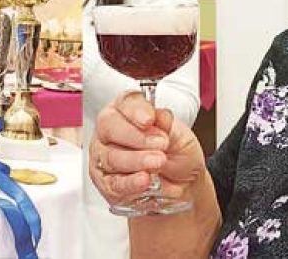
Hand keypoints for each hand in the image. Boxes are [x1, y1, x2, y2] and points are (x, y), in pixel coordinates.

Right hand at [88, 90, 206, 204]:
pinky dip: (130, 182)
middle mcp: (111, 131)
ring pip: (111, 156)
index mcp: (128, 111)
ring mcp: (104, 157)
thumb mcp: (180, 135)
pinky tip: (144, 179)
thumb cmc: (176, 155)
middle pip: (109, 126)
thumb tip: (160, 117)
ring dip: (137, 160)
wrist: (183, 184)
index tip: (150, 119)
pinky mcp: (106, 183)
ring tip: (158, 162)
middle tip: (160, 144)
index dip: (135, 110)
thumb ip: (167, 125)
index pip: (124, 102)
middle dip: (136, 136)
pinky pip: (113, 183)